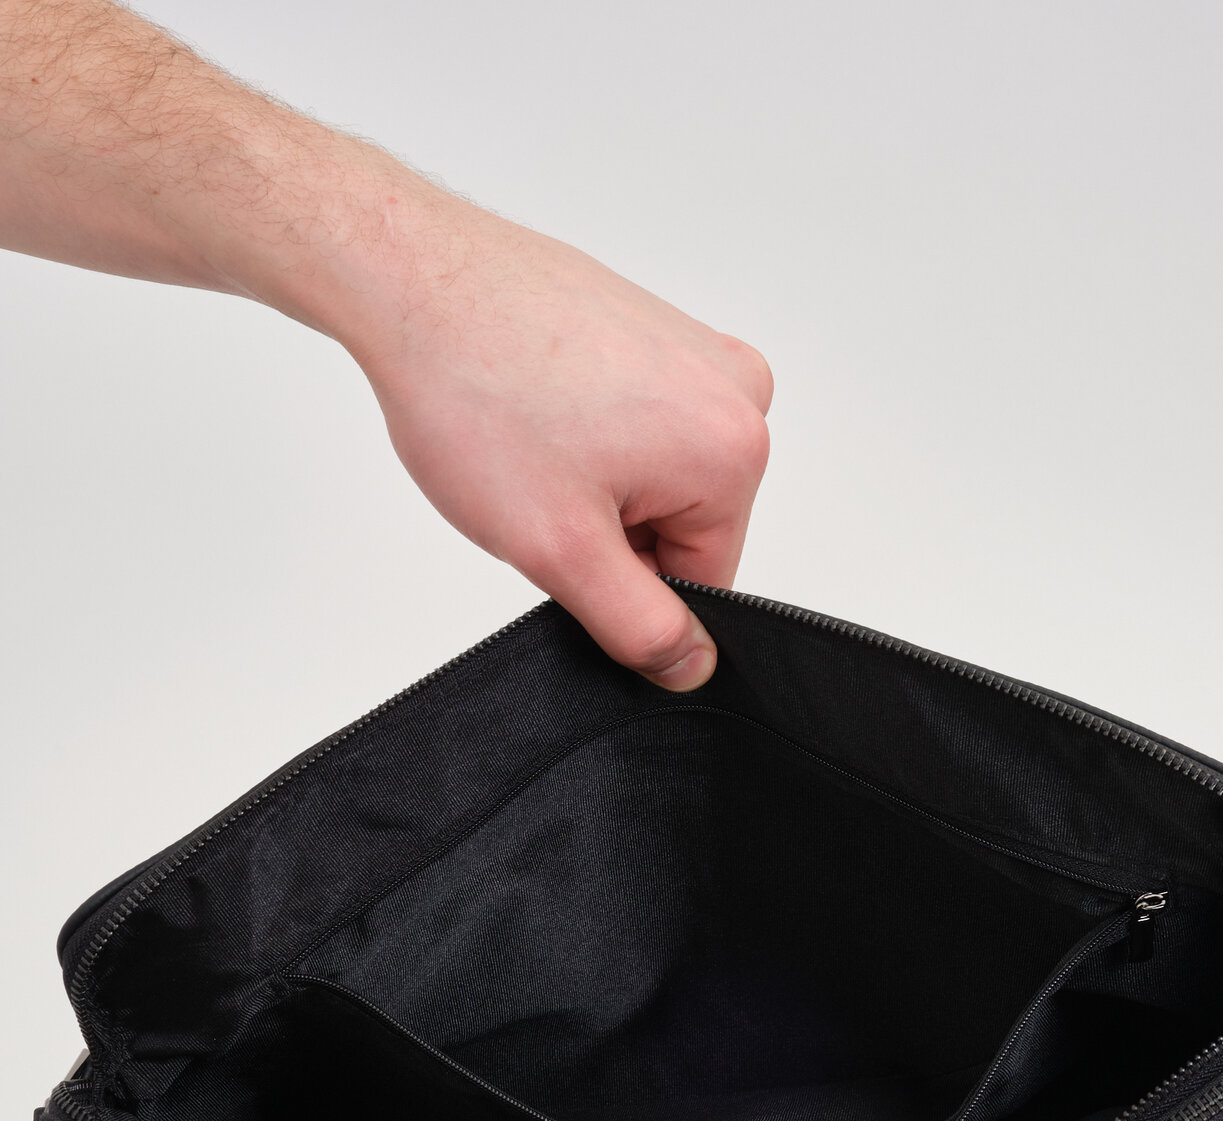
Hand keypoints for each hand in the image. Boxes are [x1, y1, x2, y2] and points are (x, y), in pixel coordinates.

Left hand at [0, 1, 772, 689]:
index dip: (623, 585)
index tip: (562, 538)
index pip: (703, 581)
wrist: (410, 278)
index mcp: (735, 448)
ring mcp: (695, 348)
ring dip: (592, 483)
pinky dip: (582, 434)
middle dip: (609, 527)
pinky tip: (531, 410)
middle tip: (538, 489)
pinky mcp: (653, 326)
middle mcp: (737, 388)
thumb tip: (690, 666)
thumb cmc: (478, 391)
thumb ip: (639, 628)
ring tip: (530, 443)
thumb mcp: (562, 551)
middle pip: (684, 524)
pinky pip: (635, 423)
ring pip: (655, 476)